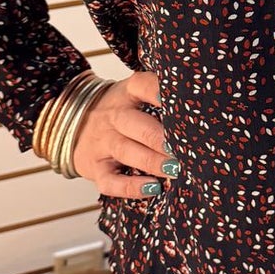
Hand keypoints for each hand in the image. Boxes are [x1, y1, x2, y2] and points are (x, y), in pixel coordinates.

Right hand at [70, 69, 176, 200]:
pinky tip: (153, 188)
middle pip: (135, 124)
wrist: (71, 122)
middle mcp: (113, 116)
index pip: (141, 85)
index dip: (158, 91)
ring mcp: (102, 143)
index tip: (180, 101)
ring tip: (175, 170)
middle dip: (161, 138)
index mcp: (126, 94)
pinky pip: (110, 181)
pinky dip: (130, 188)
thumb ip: (158, 98)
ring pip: (125, 150)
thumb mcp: (132, 95)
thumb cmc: (119, 111)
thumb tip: (203, 109)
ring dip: (152, 161)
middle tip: (186, 149)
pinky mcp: (95, 168)